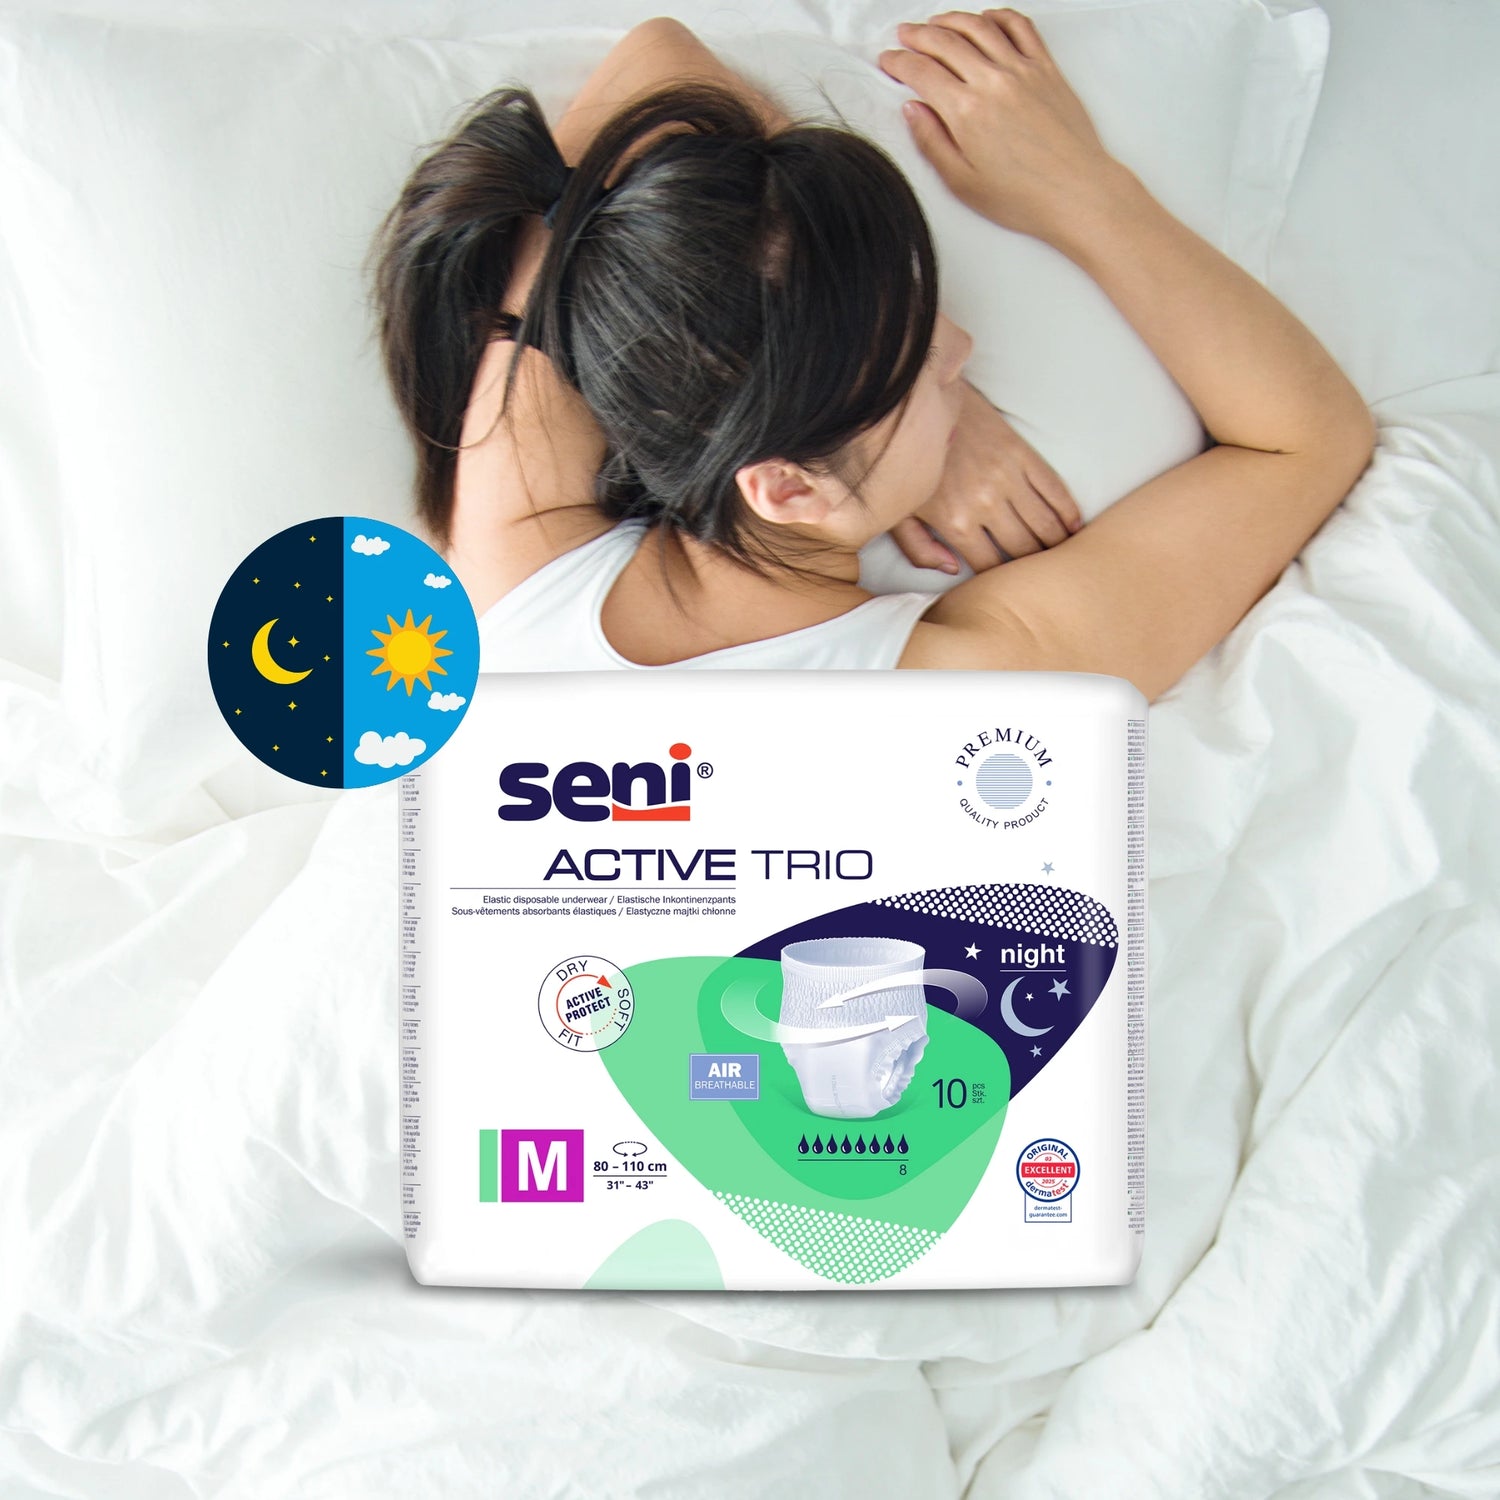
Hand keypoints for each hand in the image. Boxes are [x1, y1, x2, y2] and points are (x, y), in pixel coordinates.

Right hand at [878, 8, 1117, 244]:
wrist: (1077, 192)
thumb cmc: (1022, 197)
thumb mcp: (963, 183)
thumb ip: (932, 142)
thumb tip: (912, 109)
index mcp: (966, 112)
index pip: (922, 72)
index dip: (898, 62)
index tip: (888, 61)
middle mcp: (992, 81)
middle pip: (945, 41)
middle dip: (917, 35)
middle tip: (904, 35)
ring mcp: (1022, 70)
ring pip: (979, 26)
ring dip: (951, 19)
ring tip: (935, 23)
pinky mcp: (1046, 68)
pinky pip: (1020, 26)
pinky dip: (997, 16)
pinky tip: (984, 20)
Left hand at [889, 379, 1080, 573]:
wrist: (920, 400)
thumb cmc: (907, 461)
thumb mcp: (899, 511)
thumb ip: (919, 548)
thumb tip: (952, 570)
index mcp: (955, 522)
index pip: (989, 567)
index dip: (1001, 580)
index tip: (1008, 585)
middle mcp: (986, 503)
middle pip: (1023, 550)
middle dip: (1035, 569)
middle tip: (1043, 578)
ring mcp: (1008, 477)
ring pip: (1045, 525)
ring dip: (1057, 545)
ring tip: (1061, 558)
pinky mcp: (1022, 453)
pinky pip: (1055, 489)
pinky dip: (1068, 512)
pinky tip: (1073, 527)